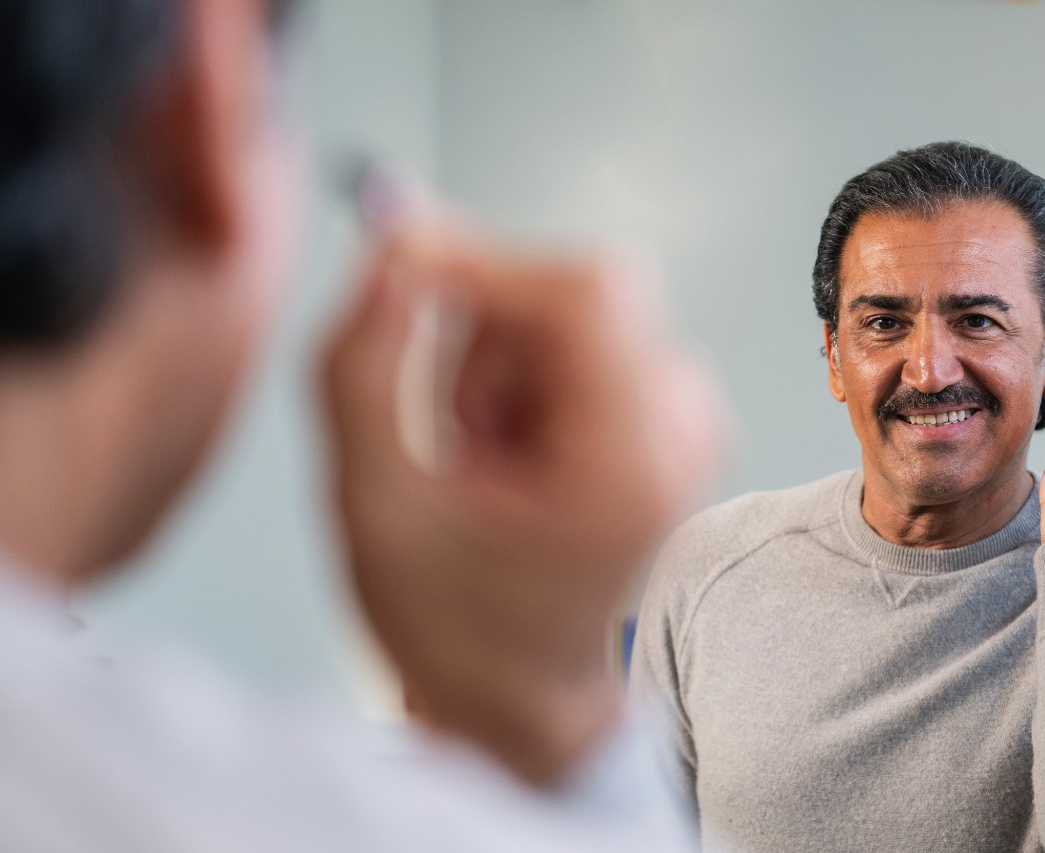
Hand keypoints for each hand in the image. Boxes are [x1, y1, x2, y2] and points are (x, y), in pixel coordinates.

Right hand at [321, 202, 724, 784]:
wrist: (527, 698)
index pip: (583, 296)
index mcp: (632, 463)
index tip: (396, 269)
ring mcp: (682, 419)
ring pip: (564, 316)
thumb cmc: (459, 632)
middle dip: (480, 342)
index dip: (481, 261)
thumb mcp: (375, 509)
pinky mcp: (664, 413)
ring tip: (474, 469)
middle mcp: (681, 428)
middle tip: (442, 433)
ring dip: (492, 371)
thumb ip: (362, 369)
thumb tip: (385, 251)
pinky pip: (576, 342)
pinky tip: (504, 462)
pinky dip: (518, 382)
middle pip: (572, 297)